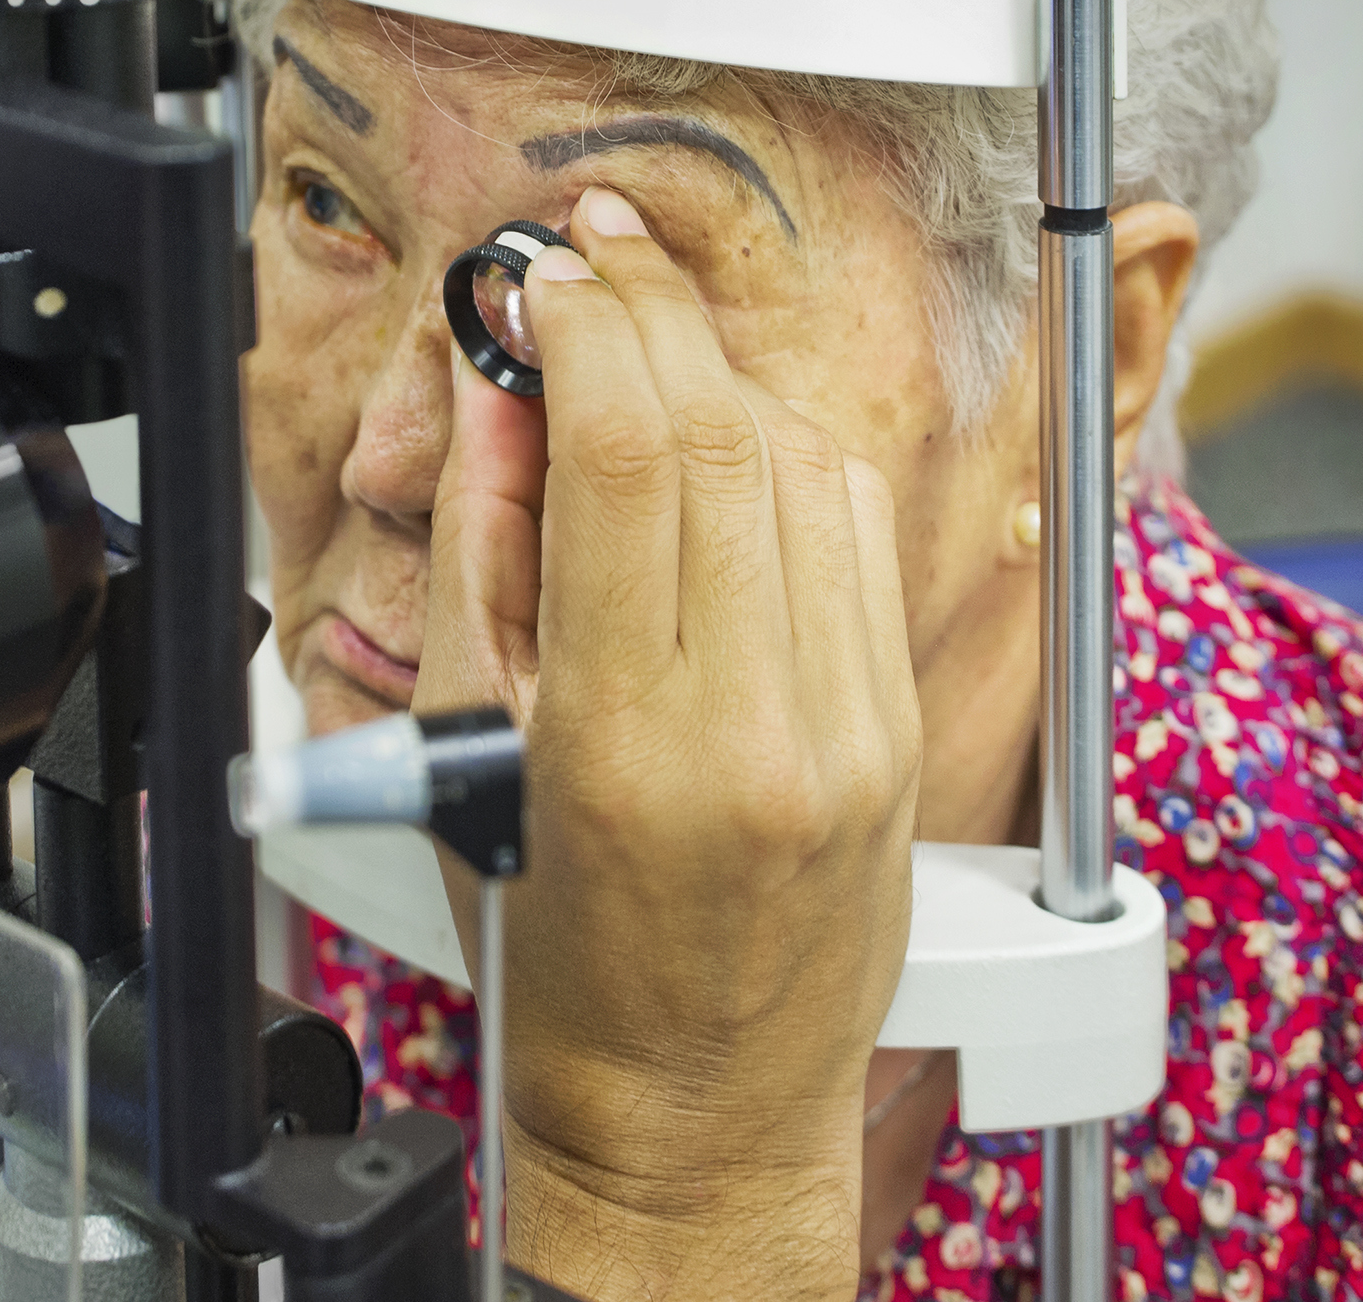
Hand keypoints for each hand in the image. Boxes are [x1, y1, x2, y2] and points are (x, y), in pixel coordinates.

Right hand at [416, 185, 921, 1301]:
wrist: (692, 1106)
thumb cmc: (556, 953)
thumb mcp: (463, 751)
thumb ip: (482, 549)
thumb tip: (505, 395)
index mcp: (629, 743)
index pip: (629, 457)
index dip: (586, 328)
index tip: (546, 275)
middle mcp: (764, 726)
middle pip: (725, 437)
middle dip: (654, 313)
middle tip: (595, 255)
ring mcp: (853, 725)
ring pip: (807, 466)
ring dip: (723, 375)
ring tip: (648, 344)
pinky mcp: (899, 726)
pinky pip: (859, 535)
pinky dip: (791, 456)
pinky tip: (731, 443)